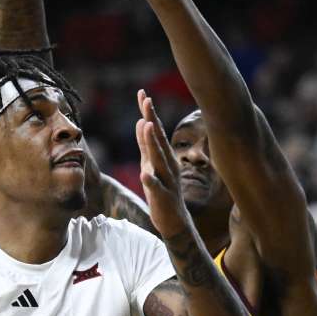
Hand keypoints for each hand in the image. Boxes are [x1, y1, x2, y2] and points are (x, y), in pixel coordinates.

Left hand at [135, 90, 189, 236]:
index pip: (156, 130)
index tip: (142, 93)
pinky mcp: (162, 197)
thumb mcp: (150, 164)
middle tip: (147, 100)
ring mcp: (166, 180)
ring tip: (147, 125)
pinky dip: (150, 180)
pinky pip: (156, 187)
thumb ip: (146, 145)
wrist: (174, 222)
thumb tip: (142, 122)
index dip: (149, 112)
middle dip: (153, 119)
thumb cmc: (162, 191)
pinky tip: (144, 174)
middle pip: (159, 139)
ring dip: (153, 143)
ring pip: (159, 159)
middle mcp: (167, 164)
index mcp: (164, 156)